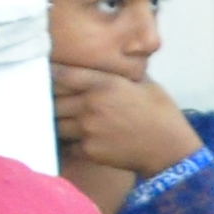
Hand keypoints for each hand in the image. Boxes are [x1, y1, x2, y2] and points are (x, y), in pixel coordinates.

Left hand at [50, 61, 200, 202]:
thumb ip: (122, 74)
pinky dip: (66, 141)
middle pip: (52, 100)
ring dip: (56, 120)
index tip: (45, 73)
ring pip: (55, 123)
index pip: (63, 75)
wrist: (168, 148)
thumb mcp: (145, 84)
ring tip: (59, 119)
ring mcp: (86, 129)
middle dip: (49, 99)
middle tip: (47, 98)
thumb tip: (112, 64)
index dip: (50, 73)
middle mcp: (89, 105)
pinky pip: (66, 144)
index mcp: (104, 84)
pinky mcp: (86, 150)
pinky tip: (74, 139)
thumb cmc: (161, 112)